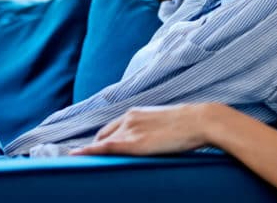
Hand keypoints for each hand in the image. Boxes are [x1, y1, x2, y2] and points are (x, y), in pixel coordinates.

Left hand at [70, 104, 209, 155]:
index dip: (101, 139)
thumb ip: (154, 131)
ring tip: (77, 163)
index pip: (112, 128)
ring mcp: (130, 130)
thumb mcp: (167, 124)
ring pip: (102, 142)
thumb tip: (156, 141)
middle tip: (85, 161)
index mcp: (136, 113)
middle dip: (93, 147)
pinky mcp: (134, 143)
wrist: (200, 120)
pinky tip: (76, 156)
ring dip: (90, 152)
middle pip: (103, 135)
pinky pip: (105, 147)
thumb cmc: (191, 125)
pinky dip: (89, 151)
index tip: (94, 148)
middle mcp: (129, 119)